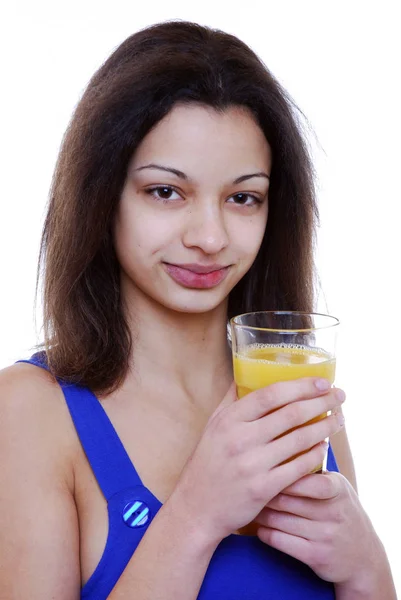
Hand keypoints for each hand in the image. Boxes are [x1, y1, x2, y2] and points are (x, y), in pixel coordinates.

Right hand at [170, 378, 344, 543]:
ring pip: (299, 439)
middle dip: (321, 402)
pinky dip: (315, 455)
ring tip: (339, 419)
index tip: (321, 381)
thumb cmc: (207, 463)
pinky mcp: (263, 488)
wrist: (197, 508)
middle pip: (291, 414)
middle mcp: (240, 439)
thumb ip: (231, 400)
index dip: (299, 386)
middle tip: (339, 395)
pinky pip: (298, 467)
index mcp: (229, 419)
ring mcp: (252, 465)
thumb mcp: (213, 426)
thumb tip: (246, 372)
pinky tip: (324, 446)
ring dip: (325, 427)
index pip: (270, 394)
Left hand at [254, 471, 382, 584]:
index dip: (282, 474)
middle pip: (285, 499)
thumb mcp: (338, 488)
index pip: (307, 478)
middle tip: (244, 485)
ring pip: (278, 519)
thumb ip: (315, 472)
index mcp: (338, 489)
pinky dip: (264, 532)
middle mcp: (333, 512)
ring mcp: (325, 536)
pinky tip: (259, 526)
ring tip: (249, 504)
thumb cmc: (341, 512)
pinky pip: (279, 540)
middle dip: (262, 492)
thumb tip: (282, 445)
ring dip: (259, 512)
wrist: (363, 557)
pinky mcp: (315, 556)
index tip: (263, 469)